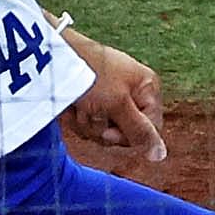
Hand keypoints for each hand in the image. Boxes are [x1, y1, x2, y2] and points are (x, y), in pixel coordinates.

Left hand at [59, 25, 167, 161]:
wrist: (53, 59)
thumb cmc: (92, 75)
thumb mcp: (119, 104)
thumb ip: (140, 131)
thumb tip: (161, 155)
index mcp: (146, 87)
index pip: (150, 128)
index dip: (130, 136)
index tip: (109, 134)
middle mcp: (129, 94)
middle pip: (126, 133)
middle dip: (105, 128)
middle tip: (92, 112)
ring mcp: (107, 99)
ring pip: (104, 132)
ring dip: (88, 124)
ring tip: (79, 104)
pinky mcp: (87, 103)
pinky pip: (87, 126)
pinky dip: (77, 119)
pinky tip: (70, 106)